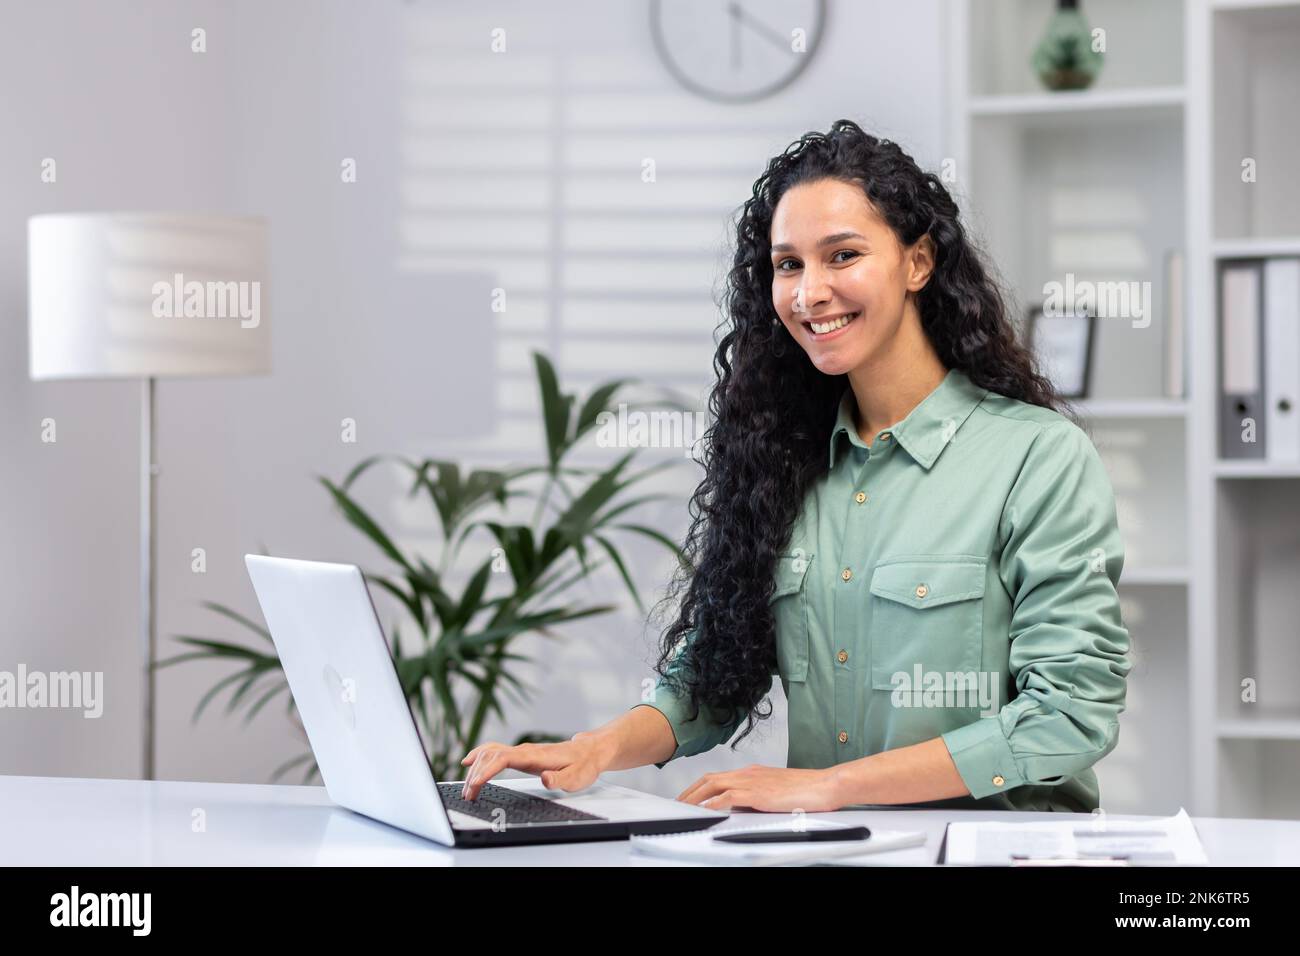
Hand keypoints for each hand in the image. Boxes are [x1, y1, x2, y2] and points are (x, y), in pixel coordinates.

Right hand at [458, 732, 612, 800]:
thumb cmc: (583, 765)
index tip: (475, 784)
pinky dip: (479, 756)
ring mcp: (522, 751)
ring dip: (475, 768)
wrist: (590, 751)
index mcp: (534, 755)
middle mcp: (525, 750)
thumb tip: (544, 778)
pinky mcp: (521, 754)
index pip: (503, 758)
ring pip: (490, 753)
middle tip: (468, 795)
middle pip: (491, 756)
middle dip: (476, 774)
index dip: (486, 770)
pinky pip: (494, 751)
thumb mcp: (576, 777)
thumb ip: (559, 778)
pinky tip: (469, 762)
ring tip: (466, 787)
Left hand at [677, 764, 843, 811]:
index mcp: (752, 772)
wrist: (825, 785)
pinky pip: (727, 797)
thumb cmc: (808, 790)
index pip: (717, 776)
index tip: (689, 796)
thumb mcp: (776, 792)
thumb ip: (759, 796)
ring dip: (694, 797)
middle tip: (678, 803)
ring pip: (713, 785)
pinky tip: (704, 811)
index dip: (699, 786)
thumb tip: (745, 807)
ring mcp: (752, 781)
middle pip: (709, 778)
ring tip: (682, 808)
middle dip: (690, 791)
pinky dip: (712, 803)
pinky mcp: (757, 793)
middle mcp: (748, 773)